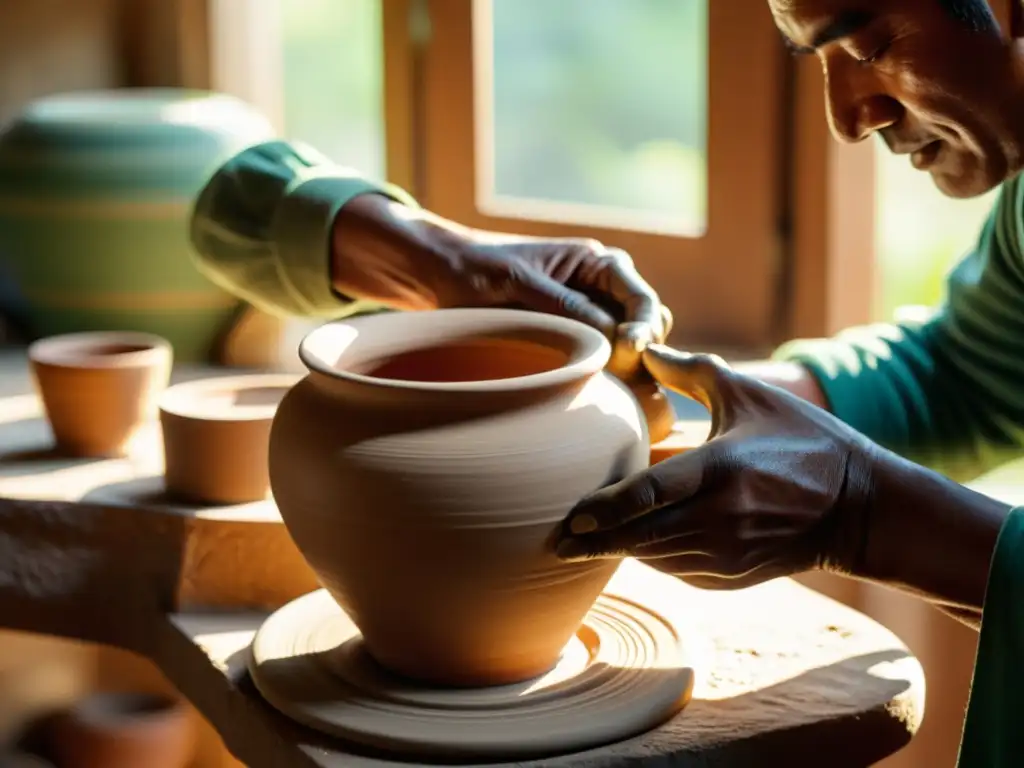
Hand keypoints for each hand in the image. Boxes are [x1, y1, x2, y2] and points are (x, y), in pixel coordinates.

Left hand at [435, 234, 669, 378]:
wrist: (441, 273)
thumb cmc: (476, 269)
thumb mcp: (521, 285)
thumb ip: (567, 306)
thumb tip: (616, 335)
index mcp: (597, 263)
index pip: (644, 300)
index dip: (643, 330)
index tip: (627, 353)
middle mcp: (603, 287)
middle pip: (649, 326)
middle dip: (641, 352)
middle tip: (612, 374)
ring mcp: (591, 313)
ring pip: (631, 347)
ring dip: (625, 366)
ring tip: (601, 382)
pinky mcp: (575, 336)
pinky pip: (605, 358)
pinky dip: (605, 373)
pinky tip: (587, 386)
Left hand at [556, 345, 877, 588]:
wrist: (857, 507)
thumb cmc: (801, 440)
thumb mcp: (750, 395)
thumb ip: (692, 372)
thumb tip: (643, 349)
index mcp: (721, 469)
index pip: (648, 494)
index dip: (603, 510)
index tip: (569, 518)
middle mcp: (721, 518)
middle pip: (639, 538)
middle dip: (595, 542)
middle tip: (556, 539)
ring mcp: (727, 555)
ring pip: (653, 558)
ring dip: (621, 550)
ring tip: (583, 541)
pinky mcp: (731, 577)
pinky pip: (676, 571)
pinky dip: (652, 557)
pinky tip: (634, 544)